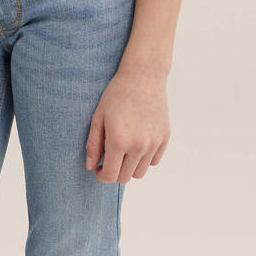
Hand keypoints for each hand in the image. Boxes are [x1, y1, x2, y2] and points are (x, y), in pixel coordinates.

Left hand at [86, 64, 169, 182]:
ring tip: (123, 151)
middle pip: (125, 177)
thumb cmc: (116, 95)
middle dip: (114, 171)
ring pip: (140, 173)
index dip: (101, 175)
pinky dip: (144, 159)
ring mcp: (154, 143)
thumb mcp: (98, 117)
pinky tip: (137, 144)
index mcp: (119, 141)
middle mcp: (138, 146)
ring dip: (129, 167)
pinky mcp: (164, 138)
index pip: (110, 176)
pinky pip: (153, 161)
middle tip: (109, 158)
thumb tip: (90, 166)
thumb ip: (93, 144)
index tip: (99, 168)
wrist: (143, 77)